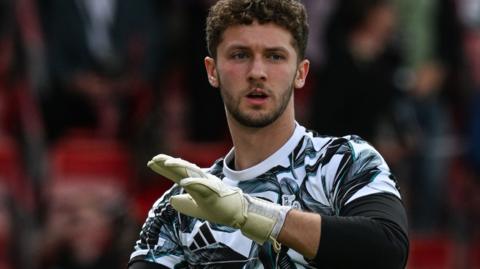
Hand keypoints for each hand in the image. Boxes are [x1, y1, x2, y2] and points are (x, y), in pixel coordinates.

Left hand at [147, 154, 290, 249]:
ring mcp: (208, 185)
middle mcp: (200, 181)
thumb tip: (172, 200)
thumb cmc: (218, 209)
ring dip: (180, 167)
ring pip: (192, 173)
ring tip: (167, 163)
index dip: (164, 168)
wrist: (238, 214)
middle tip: (154, 159)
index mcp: (195, 183)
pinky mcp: (215, 192)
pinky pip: (203, 186)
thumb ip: (184, 203)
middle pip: (182, 169)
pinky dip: (194, 183)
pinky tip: (183, 182)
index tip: (151, 162)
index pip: (176, 174)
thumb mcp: (196, 208)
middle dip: (168, 164)